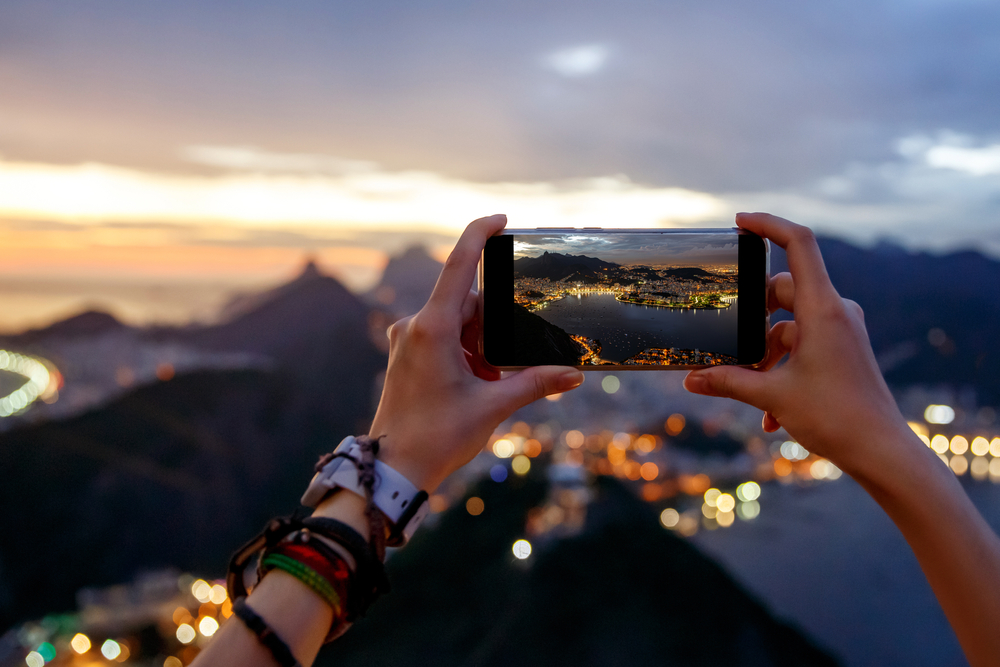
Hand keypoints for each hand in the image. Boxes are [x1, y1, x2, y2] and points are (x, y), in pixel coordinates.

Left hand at [370, 214, 584, 490]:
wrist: (394, 468)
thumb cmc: (437, 437)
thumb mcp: (492, 406)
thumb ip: (534, 383)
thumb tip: (574, 375)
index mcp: (432, 328)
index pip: (458, 265)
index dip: (479, 234)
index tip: (501, 220)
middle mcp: (415, 326)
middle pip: (467, 304)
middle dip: (494, 326)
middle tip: (502, 365)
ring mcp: (407, 340)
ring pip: (457, 323)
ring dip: (480, 344)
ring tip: (487, 383)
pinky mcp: (407, 355)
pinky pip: (443, 338)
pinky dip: (466, 353)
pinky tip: (475, 383)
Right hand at [683, 212, 913, 478]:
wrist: (881, 451)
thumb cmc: (834, 417)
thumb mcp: (772, 396)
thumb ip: (728, 381)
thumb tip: (690, 379)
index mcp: (822, 309)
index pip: (799, 244)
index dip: (769, 224)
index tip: (740, 222)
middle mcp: (835, 311)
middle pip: (782, 290)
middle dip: (751, 316)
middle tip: (725, 337)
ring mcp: (842, 330)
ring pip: (789, 325)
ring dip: (764, 353)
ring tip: (749, 390)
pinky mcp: (843, 348)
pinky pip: (803, 345)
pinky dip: (782, 368)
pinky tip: (771, 413)